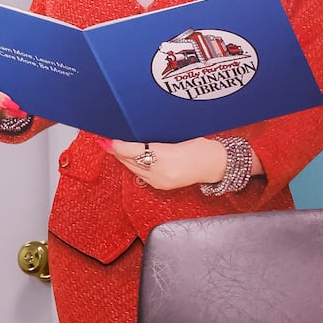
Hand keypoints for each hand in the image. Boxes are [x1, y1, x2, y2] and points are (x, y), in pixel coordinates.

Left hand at [101, 137, 225, 190]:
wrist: (217, 165)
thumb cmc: (203, 147)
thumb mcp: (179, 137)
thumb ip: (156, 140)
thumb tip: (135, 136)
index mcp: (166, 155)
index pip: (132, 150)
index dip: (118, 145)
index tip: (107, 139)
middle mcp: (161, 171)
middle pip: (129, 160)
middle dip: (116, 151)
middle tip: (104, 141)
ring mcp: (160, 180)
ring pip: (133, 168)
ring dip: (122, 159)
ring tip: (113, 148)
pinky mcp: (161, 186)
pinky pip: (140, 175)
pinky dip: (133, 166)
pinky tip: (128, 159)